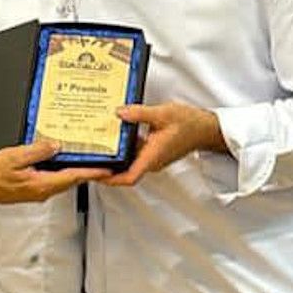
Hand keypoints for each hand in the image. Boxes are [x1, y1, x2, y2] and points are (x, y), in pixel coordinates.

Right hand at [0, 140, 110, 205]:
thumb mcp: (15, 157)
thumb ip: (38, 151)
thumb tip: (56, 145)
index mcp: (41, 185)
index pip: (73, 177)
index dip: (92, 172)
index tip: (106, 169)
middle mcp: (42, 191)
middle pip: (71, 180)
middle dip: (87, 171)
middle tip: (102, 162)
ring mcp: (37, 191)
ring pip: (62, 180)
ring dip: (74, 170)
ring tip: (85, 158)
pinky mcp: (31, 189)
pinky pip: (51, 179)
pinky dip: (60, 170)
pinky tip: (59, 160)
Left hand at [101, 103, 227, 186]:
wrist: (205, 128)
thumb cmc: (189, 124)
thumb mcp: (163, 114)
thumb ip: (140, 113)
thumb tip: (120, 113)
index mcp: (152, 157)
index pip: (129, 177)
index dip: (110, 179)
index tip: (95, 173)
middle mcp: (151, 161)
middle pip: (124, 172)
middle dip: (104, 169)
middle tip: (86, 161)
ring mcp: (151, 157)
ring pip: (128, 162)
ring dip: (113, 158)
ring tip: (94, 148)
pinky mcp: (152, 151)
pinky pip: (134, 154)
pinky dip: (122, 148)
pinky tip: (114, 135)